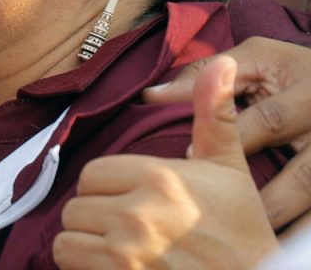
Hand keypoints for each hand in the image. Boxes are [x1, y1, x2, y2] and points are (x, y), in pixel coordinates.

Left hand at [54, 56, 277, 268]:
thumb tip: (223, 61)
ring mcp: (127, 253)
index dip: (104, 187)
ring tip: (113, 248)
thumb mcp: (230, 168)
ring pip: (66, 240)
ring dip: (83, 246)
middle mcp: (138, 214)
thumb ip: (215, 114)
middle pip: (75, 207)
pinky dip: (83, 269)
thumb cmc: (244, 230)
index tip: (125, 198)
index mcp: (159, 177)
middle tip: (121, 228)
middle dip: (93, 217)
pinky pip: (70, 266)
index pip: (91, 173)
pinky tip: (111, 268)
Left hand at [143, 39, 310, 230]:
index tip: (188, 164)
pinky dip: (309, 244)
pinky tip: (274, 252)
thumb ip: (207, 73)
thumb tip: (150, 96)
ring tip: (237, 246)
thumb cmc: (304, 74)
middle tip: (208, 220)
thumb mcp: (262, 59)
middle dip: (255, 202)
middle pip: (299, 178)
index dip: (227, 146)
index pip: (267, 123)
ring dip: (280, 233)